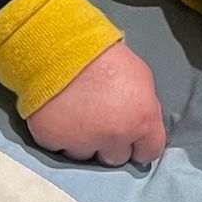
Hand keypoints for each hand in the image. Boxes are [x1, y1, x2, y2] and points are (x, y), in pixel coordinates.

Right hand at [25, 41, 167, 166]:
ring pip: (85, 156)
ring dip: (82, 141)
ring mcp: (81, 142)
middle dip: (109, 143)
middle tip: (98, 120)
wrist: (58, 43)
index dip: (139, 144)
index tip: (131, 139)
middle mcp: (114, 138)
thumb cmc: (103, 55)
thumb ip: (144, 108)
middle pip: (116, 158)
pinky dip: (58, 135)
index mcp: (142, 121)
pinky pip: (58, 147)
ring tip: (75, 115)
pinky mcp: (51, 139)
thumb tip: (141, 127)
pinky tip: (57, 114)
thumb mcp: (140, 77)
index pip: (149, 152)